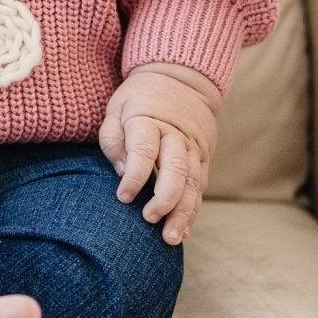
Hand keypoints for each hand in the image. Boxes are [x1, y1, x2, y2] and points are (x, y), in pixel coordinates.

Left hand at [98, 68, 217, 242]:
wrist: (181, 78)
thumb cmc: (139, 98)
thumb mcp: (116, 107)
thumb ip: (113, 139)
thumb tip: (123, 172)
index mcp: (148, 120)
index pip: (144, 150)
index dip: (135, 176)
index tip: (123, 197)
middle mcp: (175, 135)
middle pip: (176, 168)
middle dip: (164, 198)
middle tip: (149, 220)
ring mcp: (194, 147)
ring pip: (192, 182)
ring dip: (183, 212)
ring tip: (171, 239)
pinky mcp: (204, 157)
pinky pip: (200, 186)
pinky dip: (193, 209)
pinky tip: (184, 230)